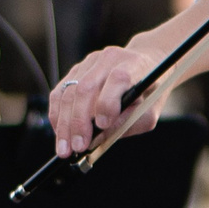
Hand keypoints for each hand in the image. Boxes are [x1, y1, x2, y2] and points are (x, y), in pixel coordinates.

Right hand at [48, 43, 161, 158]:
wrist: (146, 65)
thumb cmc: (150, 92)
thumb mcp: (150, 111)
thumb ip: (129, 123)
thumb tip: (99, 136)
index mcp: (134, 65)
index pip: (118, 78)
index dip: (107, 102)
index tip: (101, 126)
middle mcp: (109, 59)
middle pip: (86, 87)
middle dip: (79, 121)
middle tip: (77, 147)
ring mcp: (90, 62)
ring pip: (69, 91)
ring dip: (64, 123)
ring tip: (64, 148)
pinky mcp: (76, 70)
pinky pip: (60, 93)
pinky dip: (57, 115)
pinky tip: (60, 133)